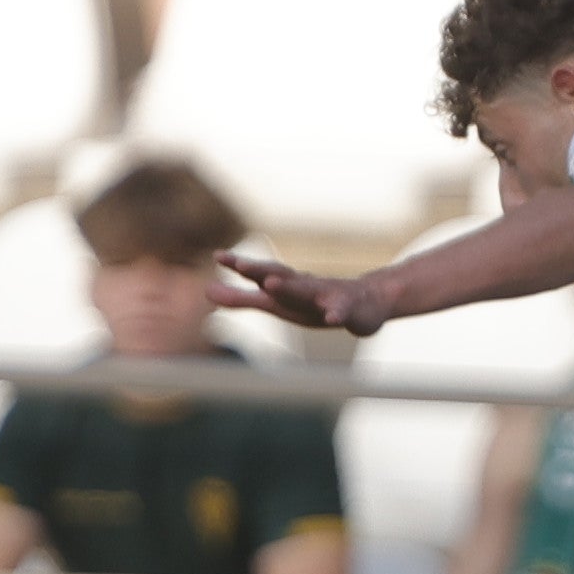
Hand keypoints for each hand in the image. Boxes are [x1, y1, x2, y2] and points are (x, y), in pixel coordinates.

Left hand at [213, 247, 390, 336]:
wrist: (368, 301)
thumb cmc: (314, 302)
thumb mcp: (275, 303)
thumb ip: (242, 298)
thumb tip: (205, 291)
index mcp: (286, 286)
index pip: (261, 272)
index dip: (240, 265)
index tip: (218, 256)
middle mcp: (305, 286)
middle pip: (281, 276)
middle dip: (260, 270)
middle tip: (240, 264)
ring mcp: (328, 296)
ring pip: (308, 291)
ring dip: (290, 288)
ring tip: (271, 284)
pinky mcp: (350, 311)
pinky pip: (343, 311)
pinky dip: (337, 313)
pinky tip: (332, 317)